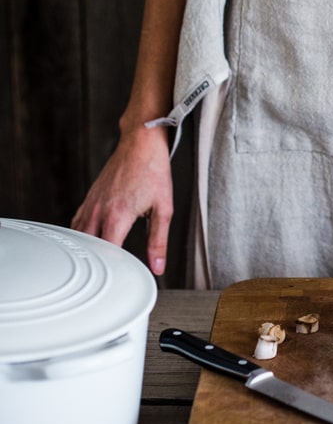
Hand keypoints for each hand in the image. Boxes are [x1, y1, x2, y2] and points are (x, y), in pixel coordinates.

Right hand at [71, 124, 172, 275]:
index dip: (112, 271)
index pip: (107, 254)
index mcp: (118, 216)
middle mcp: (99, 211)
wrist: (140, 143)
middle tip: (105, 279)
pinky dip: (80, 236)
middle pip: (88, 248)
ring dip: (86, 251)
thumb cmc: (153, 170)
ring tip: (94, 266)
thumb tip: (158, 266)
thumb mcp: (163, 208)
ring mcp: (91, 204)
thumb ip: (159, 240)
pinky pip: (77, 223)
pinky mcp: (89, 198)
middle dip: (95, 265)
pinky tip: (88, 242)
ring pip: (79, 236)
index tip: (119, 280)